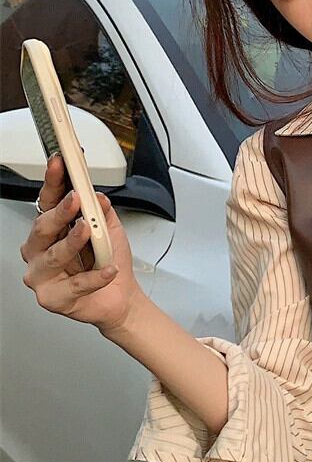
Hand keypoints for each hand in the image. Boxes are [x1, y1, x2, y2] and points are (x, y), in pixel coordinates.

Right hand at [20, 152, 141, 333]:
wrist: (120, 298)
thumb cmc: (109, 262)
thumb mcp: (111, 230)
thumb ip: (103, 212)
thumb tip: (98, 196)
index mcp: (51, 229)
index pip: (48, 201)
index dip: (53, 181)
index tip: (60, 164)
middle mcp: (40, 250)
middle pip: (43, 227)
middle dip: (60, 211)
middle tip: (76, 199)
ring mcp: (42, 274)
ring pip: (54, 255)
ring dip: (73, 241)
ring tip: (87, 231)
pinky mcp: (52, 297)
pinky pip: (75, 285)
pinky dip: (95, 277)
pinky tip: (109, 270)